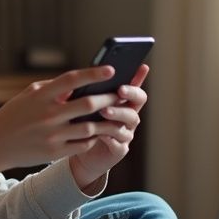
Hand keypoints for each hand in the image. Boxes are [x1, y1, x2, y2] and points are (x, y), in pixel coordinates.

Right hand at [0, 65, 134, 183]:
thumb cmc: (14, 115)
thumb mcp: (29, 96)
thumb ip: (53, 89)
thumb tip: (79, 84)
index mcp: (41, 95)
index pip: (72, 80)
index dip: (93, 73)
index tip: (111, 69)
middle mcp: (48, 114)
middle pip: (88, 104)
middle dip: (108, 99)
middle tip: (120, 95)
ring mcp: (52, 135)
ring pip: (90, 127)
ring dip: (107, 122)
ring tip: (117, 116)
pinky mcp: (54, 152)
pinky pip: (82, 145)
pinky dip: (93, 138)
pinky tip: (98, 133)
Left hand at [67, 65, 148, 190]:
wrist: (78, 151)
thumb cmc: (82, 122)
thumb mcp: (84, 104)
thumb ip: (89, 91)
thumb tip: (82, 74)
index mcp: (123, 103)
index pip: (136, 88)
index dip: (139, 78)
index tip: (140, 68)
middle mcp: (128, 117)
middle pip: (137, 103)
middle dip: (130, 95)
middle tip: (119, 90)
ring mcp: (125, 134)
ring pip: (128, 122)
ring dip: (117, 115)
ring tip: (104, 111)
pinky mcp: (119, 150)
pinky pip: (118, 144)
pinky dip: (110, 138)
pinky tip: (100, 133)